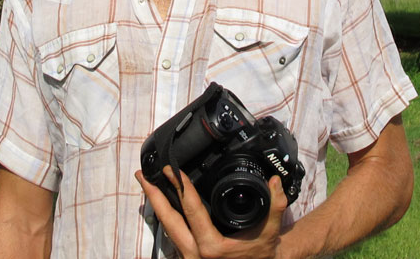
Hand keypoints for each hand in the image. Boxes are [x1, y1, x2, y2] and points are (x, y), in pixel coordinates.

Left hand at [135, 166, 288, 258]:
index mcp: (211, 247)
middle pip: (167, 220)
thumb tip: (275, 182)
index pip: (191, 210)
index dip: (181, 187)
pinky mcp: (189, 257)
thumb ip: (275, 206)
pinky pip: (172, 235)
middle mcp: (195, 254)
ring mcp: (189, 258)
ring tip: (148, 185)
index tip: (172, 170)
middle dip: (154, 195)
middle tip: (143, 175)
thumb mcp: (270, 232)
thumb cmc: (262, 255)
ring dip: (157, 205)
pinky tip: (163, 204)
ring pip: (166, 228)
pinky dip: (166, 217)